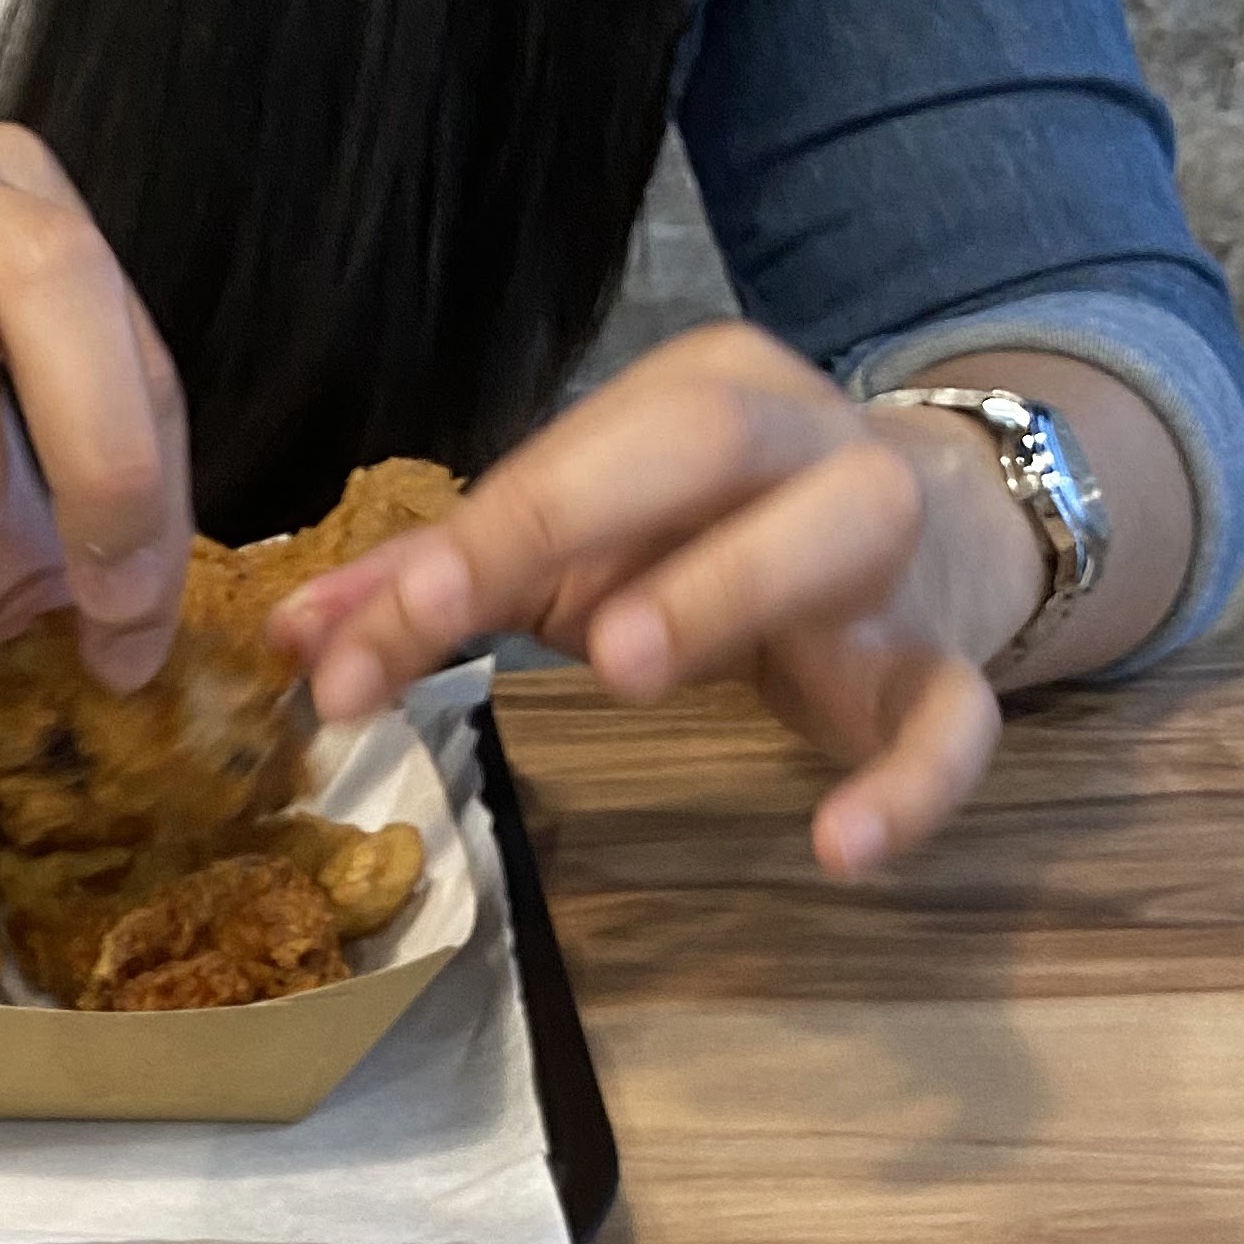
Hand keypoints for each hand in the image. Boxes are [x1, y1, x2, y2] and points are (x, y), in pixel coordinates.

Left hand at [266, 323, 1051, 876]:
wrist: (943, 524)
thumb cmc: (716, 534)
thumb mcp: (581, 543)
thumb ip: (440, 582)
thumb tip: (290, 641)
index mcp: (702, 396)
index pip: (565, 463)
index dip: (452, 553)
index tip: (345, 658)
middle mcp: (803, 445)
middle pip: (703, 446)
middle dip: (578, 518)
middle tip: (463, 608)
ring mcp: (888, 551)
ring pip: (839, 534)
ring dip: (728, 591)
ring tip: (621, 672)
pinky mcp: (943, 663)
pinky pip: (953, 719)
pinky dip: (913, 781)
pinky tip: (842, 847)